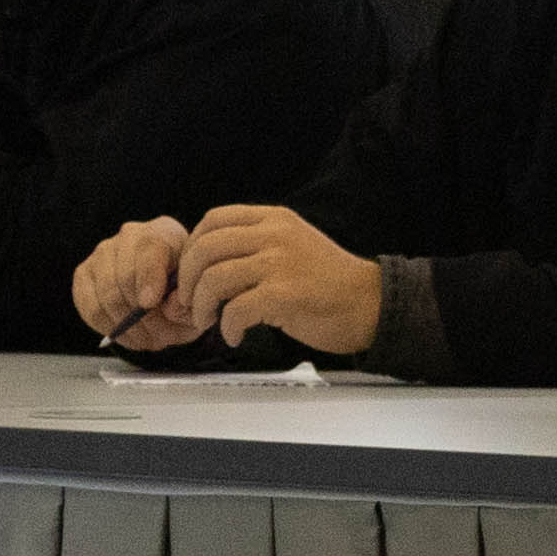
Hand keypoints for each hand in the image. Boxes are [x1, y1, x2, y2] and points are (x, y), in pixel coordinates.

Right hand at [73, 216, 200, 351]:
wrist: (167, 279)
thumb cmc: (184, 285)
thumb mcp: (197, 293)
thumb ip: (188, 302)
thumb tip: (169, 310)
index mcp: (163, 232)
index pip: (149, 252)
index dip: (148, 279)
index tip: (150, 304)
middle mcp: (128, 236)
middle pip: (124, 278)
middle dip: (144, 317)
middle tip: (163, 339)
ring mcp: (102, 254)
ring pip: (106, 297)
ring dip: (129, 328)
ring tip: (150, 341)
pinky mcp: (83, 275)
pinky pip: (91, 309)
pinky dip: (111, 329)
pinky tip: (131, 337)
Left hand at [184, 205, 381, 357]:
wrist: (369, 303)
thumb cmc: (329, 282)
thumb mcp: (292, 246)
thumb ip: (256, 245)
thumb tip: (207, 264)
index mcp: (275, 219)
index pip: (214, 220)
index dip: (192, 247)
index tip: (190, 272)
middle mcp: (275, 234)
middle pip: (206, 248)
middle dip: (187, 280)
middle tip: (189, 301)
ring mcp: (280, 262)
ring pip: (214, 279)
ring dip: (201, 306)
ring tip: (208, 321)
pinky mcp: (285, 293)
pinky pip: (236, 309)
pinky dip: (227, 328)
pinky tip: (234, 336)